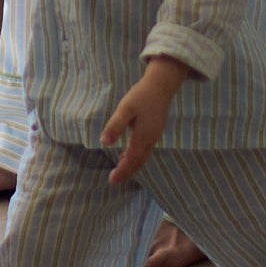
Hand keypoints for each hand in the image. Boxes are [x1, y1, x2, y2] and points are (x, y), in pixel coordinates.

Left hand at [100, 56, 189, 183]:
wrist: (161, 85)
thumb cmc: (141, 96)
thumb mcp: (125, 108)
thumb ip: (115, 125)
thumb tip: (104, 142)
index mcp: (143, 136)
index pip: (131, 159)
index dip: (122, 171)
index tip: (111, 181)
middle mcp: (151, 139)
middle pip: (139, 162)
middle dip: (127, 172)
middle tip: (114, 180)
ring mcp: (155, 135)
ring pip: (143, 157)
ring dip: (132, 165)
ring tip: (120, 170)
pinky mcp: (156, 130)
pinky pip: (146, 149)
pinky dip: (137, 156)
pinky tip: (128, 152)